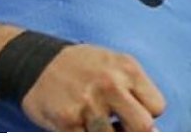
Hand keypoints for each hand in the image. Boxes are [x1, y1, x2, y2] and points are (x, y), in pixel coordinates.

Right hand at [21, 43, 164, 131]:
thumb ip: (134, 89)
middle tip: (120, 126)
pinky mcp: (67, 121)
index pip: (157, 107)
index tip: (131, 112)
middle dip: (134, 132)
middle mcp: (109, 84)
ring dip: (107, 134)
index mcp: (126, 68)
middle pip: (144, 127)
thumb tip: (152, 129)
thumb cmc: (80, 67)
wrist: (33, 62)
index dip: (147, 114)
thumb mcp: (112, 64)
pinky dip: (87, 134)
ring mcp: (88, 104)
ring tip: (96, 123)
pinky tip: (82, 125)